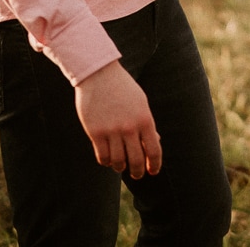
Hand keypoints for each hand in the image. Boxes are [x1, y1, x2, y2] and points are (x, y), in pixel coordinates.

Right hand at [74, 60, 161, 177]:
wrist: (98, 74)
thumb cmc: (122, 88)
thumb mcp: (140, 103)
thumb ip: (146, 124)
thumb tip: (154, 143)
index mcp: (144, 119)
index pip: (153, 150)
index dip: (155, 165)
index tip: (153, 171)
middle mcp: (129, 127)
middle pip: (136, 160)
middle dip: (138, 171)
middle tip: (137, 174)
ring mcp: (111, 131)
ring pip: (118, 162)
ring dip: (120, 167)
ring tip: (121, 166)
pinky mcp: (95, 132)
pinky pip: (102, 156)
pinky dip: (107, 162)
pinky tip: (108, 159)